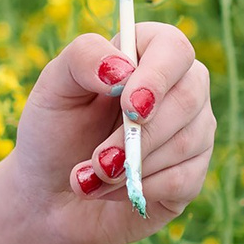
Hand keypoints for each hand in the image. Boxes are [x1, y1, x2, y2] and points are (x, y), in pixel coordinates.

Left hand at [5, 22, 214, 243]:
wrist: (51, 194)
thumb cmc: (53, 131)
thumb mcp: (53, 87)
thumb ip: (83, 58)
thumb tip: (123, 69)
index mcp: (148, 53)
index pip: (174, 48)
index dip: (156, 77)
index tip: (128, 107)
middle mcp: (179, 87)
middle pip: (188, 97)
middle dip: (139, 135)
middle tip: (99, 159)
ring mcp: (192, 131)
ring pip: (186, 142)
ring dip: (131, 166)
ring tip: (91, 176)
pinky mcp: (191, 174)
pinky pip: (182, 180)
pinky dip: (139, 189)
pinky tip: (112, 190)